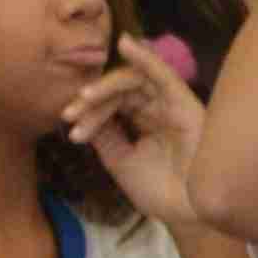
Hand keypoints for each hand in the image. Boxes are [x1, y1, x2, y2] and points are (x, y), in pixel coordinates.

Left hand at [68, 62, 212, 226]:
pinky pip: (163, 75)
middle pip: (120, 91)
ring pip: (134, 82)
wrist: (188, 213)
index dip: (90, 111)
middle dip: (92, 100)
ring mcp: (172, 105)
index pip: (114, 104)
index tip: (69, 127)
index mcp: (146, 122)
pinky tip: (125, 44)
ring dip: (106, 86)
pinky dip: (145, 58)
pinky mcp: (184, 103)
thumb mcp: (121, 161)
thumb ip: (105, 134)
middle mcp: (159, 109)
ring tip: (84, 98)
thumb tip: (84, 111)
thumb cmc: (160, 191)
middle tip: (70, 114)